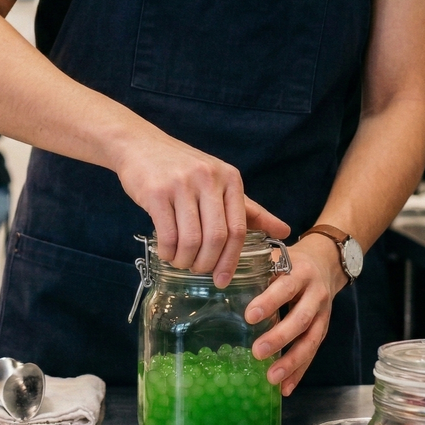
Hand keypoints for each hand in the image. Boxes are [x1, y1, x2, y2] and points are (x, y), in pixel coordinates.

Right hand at [112, 127, 289, 286]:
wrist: (141, 145)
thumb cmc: (182, 168)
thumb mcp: (220, 182)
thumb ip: (250, 210)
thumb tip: (284, 231)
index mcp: (230, 178)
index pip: (238, 229)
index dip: (232, 260)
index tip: (223, 279)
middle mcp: (208, 179)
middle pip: (217, 237)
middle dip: (207, 263)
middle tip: (199, 271)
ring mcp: (181, 184)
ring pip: (192, 239)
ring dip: (186, 260)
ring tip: (181, 261)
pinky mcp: (156, 192)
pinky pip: (167, 234)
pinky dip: (168, 252)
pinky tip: (167, 252)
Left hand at [245, 234, 346, 396]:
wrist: (326, 261)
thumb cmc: (289, 260)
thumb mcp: (274, 256)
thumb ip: (251, 265)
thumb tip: (214, 274)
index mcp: (300, 272)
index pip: (285, 287)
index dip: (270, 301)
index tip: (250, 316)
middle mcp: (315, 293)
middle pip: (301, 318)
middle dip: (280, 337)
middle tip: (257, 352)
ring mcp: (322, 313)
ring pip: (310, 340)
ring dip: (292, 362)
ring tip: (272, 378)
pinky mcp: (323, 328)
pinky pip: (312, 352)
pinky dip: (299, 372)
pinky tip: (285, 388)